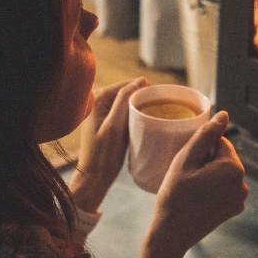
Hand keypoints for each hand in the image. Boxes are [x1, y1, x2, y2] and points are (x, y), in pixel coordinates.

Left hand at [70, 77, 147, 213]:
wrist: (95, 177)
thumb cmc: (104, 153)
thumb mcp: (115, 125)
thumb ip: (124, 100)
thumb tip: (140, 80)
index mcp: (97, 99)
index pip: (125, 85)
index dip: (143, 89)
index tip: (161, 96)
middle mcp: (96, 102)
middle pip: (125, 93)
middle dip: (141, 98)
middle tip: (160, 106)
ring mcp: (100, 113)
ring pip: (125, 103)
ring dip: (138, 107)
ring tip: (155, 113)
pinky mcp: (105, 124)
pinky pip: (123, 113)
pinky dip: (133, 115)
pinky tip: (144, 121)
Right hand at [147, 111, 247, 256]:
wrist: (172, 234)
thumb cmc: (175, 196)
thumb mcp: (185, 160)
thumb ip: (206, 135)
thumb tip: (224, 115)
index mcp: (233, 168)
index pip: (219, 142)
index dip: (201, 149)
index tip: (187, 163)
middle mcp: (243, 183)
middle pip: (223, 157)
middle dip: (207, 161)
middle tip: (186, 176)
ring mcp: (240, 198)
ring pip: (223, 173)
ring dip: (209, 174)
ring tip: (191, 187)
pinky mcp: (234, 209)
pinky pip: (225, 188)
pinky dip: (213, 188)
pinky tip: (197, 197)